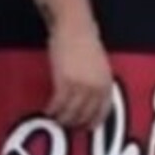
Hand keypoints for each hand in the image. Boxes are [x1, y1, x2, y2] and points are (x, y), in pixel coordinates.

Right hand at [47, 14, 112, 128]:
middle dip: (75, 122)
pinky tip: (47, 110)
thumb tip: (88, 97)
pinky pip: (58, 103)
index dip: (94, 121)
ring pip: (71, 111)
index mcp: (106, 83)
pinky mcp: (65, 82)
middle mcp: (96, 87)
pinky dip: (52, 109)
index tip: (86, 128)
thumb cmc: (84, 41)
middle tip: (66, 125)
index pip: (103, 110)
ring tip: (55, 119)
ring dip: (62, 118)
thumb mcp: (98, 64)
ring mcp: (81, 86)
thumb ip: (96, 81)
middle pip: (85, 114)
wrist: (74, 27)